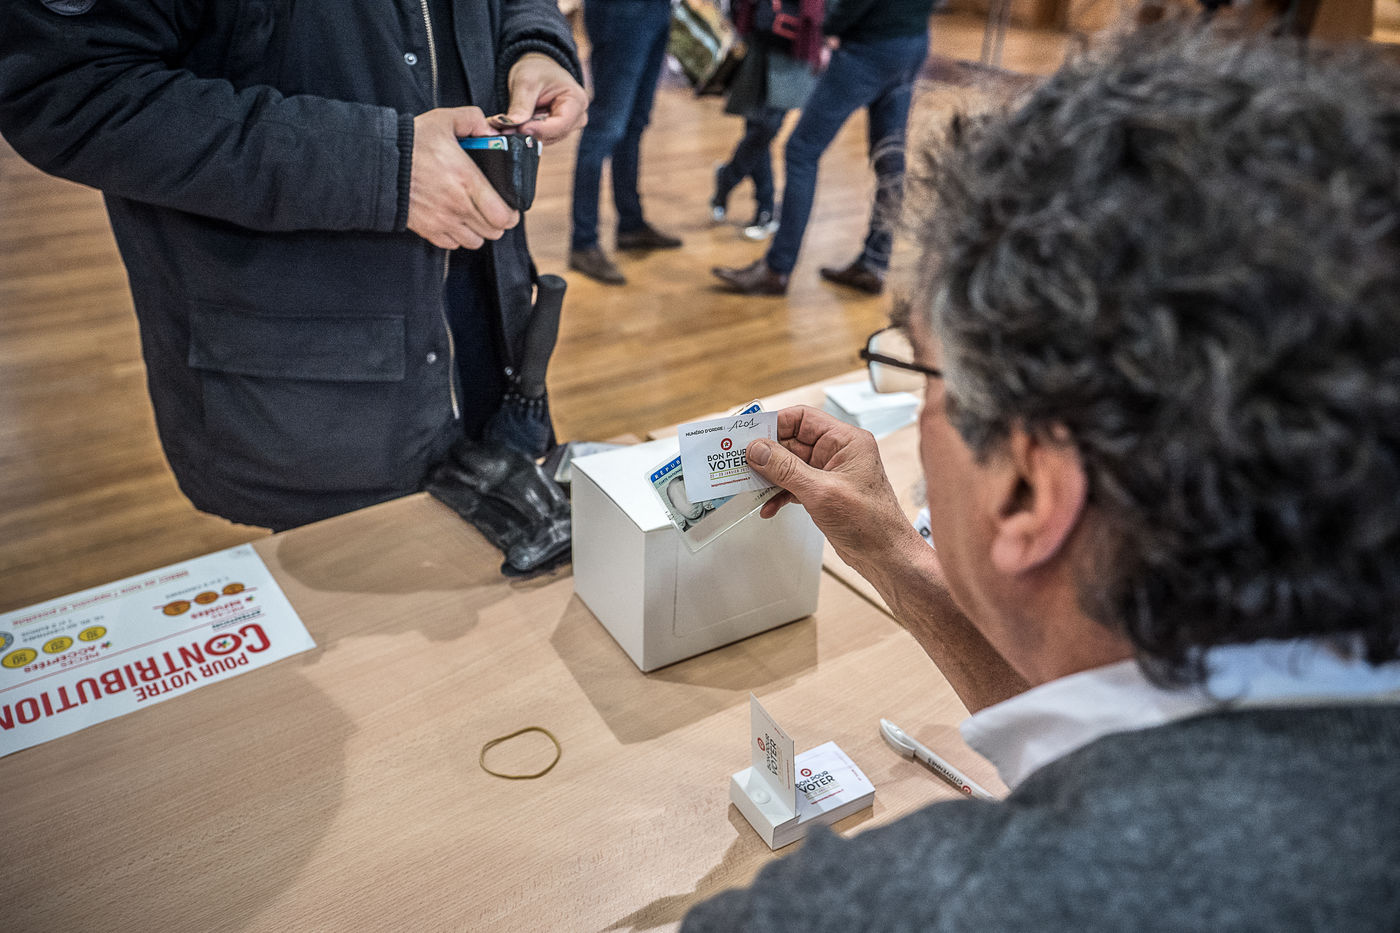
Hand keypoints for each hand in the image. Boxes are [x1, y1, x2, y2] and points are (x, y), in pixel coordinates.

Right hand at [406, 106, 519, 249]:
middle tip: (494, 209)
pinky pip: (453, 245)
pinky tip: (455, 221)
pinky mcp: (428, 230)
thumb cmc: (411, 142)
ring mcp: (442, 221)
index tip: (510, 206)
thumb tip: (490, 131)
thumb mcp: (444, 119)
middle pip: (494, 232)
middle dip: (498, 222)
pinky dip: (458, 237)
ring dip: (479, 231)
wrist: (378, 162)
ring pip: (475, 242)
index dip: (511, 214)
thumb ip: (473, 119)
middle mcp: (458, 206)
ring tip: (475, 215)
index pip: (503, 216)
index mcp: (468, 181)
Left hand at [495, 53, 587, 143]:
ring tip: (506, 125)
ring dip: (524, 134)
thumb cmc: (537, 70)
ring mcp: (568, 126)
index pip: (561, 124)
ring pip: (545, 139)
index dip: (540, 129)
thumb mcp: (526, 81)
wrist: (538, 70)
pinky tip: (514, 125)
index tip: (519, 128)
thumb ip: (520, 105)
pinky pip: (540, 138)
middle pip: (552, 135)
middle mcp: (577, 117)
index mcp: (576, 101)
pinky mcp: (556, 132)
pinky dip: (525, 133)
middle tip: (504, 128)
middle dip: (528, 132)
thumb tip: (509, 125)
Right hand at [749, 406, 1029, 709]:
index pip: (802, 418)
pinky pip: (795, 484)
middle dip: (765, 453)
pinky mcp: (826, 492)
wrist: (886, 557)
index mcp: (846, 440)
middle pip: (792, 441)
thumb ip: (785, 468)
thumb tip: (756, 449)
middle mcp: (839, 451)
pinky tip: (768, 507)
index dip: (773, 425)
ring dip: (769, 476)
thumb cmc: (868, 523)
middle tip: (738, 462)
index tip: (747, 435)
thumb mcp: (821, 492)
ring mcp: (832, 472)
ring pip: (790, 464)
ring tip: (748, 485)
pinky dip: (780, 494)